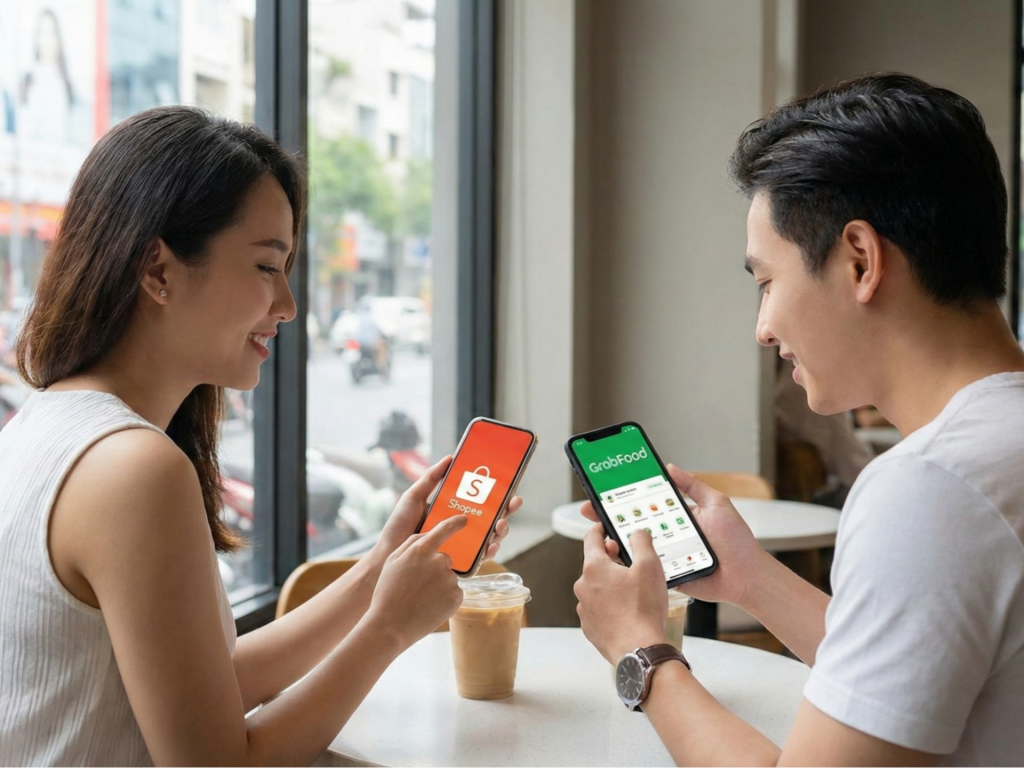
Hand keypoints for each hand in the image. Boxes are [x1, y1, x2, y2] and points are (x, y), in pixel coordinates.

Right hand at [364, 514, 467, 650]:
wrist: (391, 625)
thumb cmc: (388, 592)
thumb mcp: (393, 561)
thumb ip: (412, 543)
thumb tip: (428, 535)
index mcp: (422, 550)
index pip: (445, 529)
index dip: (456, 522)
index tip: (463, 519)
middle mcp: (440, 561)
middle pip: (444, 559)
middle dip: (434, 569)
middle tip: (417, 585)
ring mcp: (450, 579)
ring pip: (448, 577)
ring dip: (438, 584)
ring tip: (420, 598)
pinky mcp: (457, 597)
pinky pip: (453, 592)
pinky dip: (444, 598)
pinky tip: (429, 606)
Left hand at [371, 455, 522, 564]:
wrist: (388, 554)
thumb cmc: (399, 527)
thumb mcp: (414, 496)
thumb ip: (431, 478)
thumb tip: (450, 458)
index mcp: (453, 510)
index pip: (480, 500)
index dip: (497, 492)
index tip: (509, 483)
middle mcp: (461, 527)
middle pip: (491, 518)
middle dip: (507, 510)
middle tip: (512, 503)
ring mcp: (462, 545)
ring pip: (490, 537)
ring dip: (501, 530)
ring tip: (501, 524)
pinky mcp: (460, 562)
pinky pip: (480, 557)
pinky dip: (489, 551)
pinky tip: (490, 545)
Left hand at [574, 524, 668, 663]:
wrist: (639, 651)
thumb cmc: (643, 610)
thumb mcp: (650, 566)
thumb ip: (642, 542)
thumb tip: (636, 533)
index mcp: (594, 568)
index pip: (592, 539)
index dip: (601, 530)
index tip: (606, 527)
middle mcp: (583, 586)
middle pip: (596, 564)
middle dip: (612, 560)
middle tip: (631, 562)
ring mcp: (584, 608)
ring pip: (597, 588)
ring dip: (611, 585)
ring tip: (634, 592)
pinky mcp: (590, 627)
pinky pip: (599, 608)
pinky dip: (610, 605)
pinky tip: (628, 611)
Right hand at [579, 465, 768, 608]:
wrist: (746, 576)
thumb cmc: (736, 542)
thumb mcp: (716, 504)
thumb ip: (694, 486)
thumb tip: (670, 467)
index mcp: (677, 517)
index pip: (646, 504)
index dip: (626, 497)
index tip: (606, 489)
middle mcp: (668, 535)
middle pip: (633, 524)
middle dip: (610, 516)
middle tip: (591, 509)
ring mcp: (665, 556)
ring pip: (635, 546)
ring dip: (615, 539)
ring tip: (597, 529)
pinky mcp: (666, 575)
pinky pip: (644, 569)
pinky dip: (629, 563)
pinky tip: (613, 554)